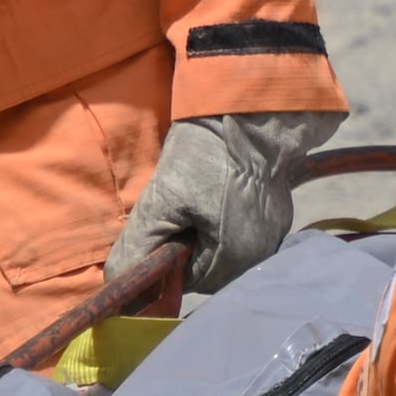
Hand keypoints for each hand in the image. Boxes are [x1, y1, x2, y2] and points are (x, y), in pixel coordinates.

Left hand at [106, 106, 342, 297]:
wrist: (247, 111)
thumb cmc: (204, 155)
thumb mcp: (161, 200)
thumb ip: (138, 247)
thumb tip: (116, 284)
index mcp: (234, 259)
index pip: (186, 281)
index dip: (167, 258)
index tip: (160, 226)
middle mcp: (261, 256)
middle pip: (208, 268)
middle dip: (187, 246)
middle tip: (178, 209)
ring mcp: (275, 235)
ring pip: (227, 251)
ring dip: (206, 234)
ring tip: (198, 200)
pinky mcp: (280, 216)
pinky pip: (245, 232)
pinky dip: (228, 220)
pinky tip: (219, 194)